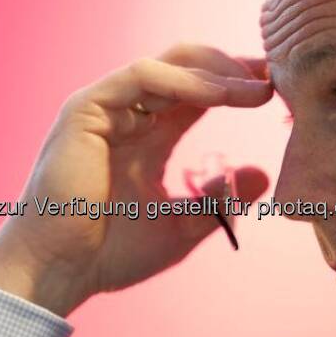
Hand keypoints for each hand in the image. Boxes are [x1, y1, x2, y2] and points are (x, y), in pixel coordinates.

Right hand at [0, 44, 272, 315]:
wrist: (58, 271)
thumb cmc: (109, 253)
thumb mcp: (181, 225)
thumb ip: (217, 200)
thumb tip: (262, 177)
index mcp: (147, 135)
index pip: (197, 93)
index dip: (237, 86)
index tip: (276, 93)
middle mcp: (127, 114)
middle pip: (186, 67)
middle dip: (232, 68)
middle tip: (272, 78)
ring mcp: (104, 107)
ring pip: (167, 65)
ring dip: (215, 72)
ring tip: (253, 89)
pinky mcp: (86, 108)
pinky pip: (140, 76)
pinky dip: (182, 81)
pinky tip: (218, 95)